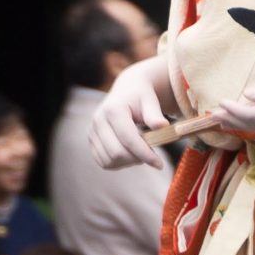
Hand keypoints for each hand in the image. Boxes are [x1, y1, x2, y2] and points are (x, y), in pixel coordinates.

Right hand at [90, 54, 173, 171]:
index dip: (145, 154)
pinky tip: (130, 154)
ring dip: (128, 162)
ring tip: (140, 152)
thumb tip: (163, 126)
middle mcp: (98, 120)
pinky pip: (103, 162)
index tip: (159, 164)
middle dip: (136, 159)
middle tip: (151, 155)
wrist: (126, 90)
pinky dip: (119, 164)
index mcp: (113, 109)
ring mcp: (92, 131)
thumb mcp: (150, 101)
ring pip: (109, 161)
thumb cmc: (141, 96)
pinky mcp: (91, 140)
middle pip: (116, 153)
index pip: (128, 139)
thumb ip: (155, 115)